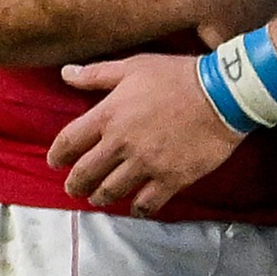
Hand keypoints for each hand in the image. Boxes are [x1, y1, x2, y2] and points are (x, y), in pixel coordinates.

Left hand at [48, 52, 241, 213]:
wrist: (223, 95)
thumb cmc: (176, 76)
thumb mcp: (133, 67)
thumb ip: (96, 74)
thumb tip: (65, 74)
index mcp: (107, 115)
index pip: (69, 141)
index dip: (57, 155)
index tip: (54, 162)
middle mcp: (121, 143)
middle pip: (86, 172)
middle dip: (75, 184)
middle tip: (74, 189)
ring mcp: (146, 164)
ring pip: (112, 191)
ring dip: (101, 197)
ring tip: (99, 198)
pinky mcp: (171, 179)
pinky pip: (147, 203)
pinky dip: (138, 208)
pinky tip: (136, 207)